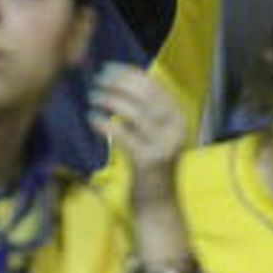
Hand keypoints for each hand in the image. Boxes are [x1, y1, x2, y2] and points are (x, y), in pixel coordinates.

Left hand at [89, 64, 186, 206]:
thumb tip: (120, 81)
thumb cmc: (150, 164)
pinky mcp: (149, 161)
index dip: (131, 74)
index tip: (109, 67)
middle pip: (146, 96)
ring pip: (135, 113)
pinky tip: (93, 119)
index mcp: (179, 117)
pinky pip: (124, 136)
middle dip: (121, 83)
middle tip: (98, 78)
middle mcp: (176, 128)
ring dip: (111, 100)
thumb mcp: (153, 133)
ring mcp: (164, 145)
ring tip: (93, 96)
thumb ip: (144, 111)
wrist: (158, 204)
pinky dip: (106, 124)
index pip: (155, 86)